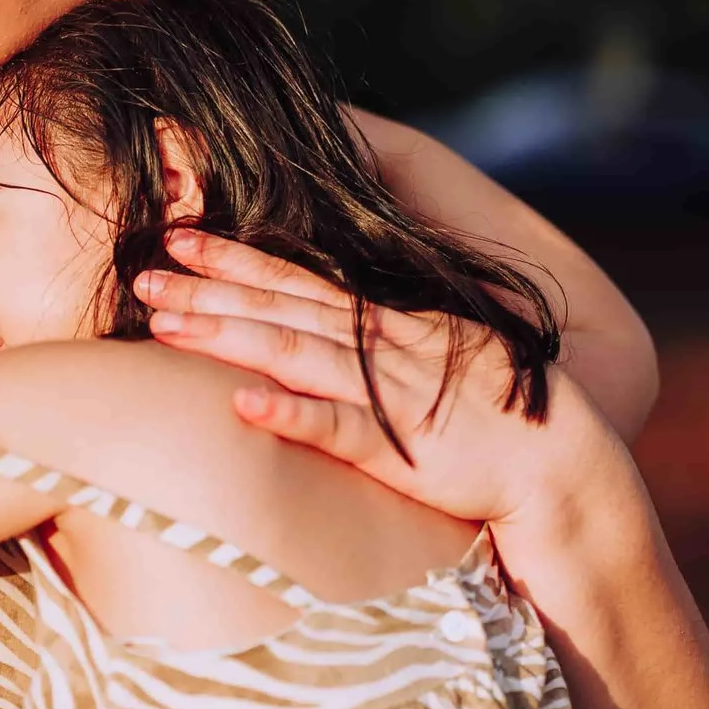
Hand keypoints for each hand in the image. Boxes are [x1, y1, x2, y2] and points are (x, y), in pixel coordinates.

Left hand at [137, 227, 624, 530]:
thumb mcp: (437, 360)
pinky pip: (340, 430)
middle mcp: (386, 347)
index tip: (180, 235)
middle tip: (143, 270)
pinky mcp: (404, 450)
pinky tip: (241, 405)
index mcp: (392, 324)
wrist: (565, 472)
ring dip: (227, 334)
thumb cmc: (497, 422)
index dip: (237, 258)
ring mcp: (392, 394)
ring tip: (165, 322)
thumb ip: (383, 341)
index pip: (300, 281)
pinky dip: (290, 415)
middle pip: (282, 307)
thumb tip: (331, 322)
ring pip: (294, 354)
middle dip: (209, 287)